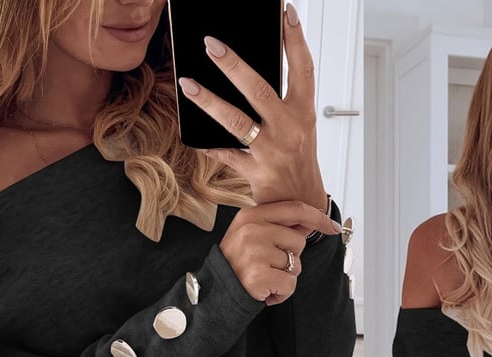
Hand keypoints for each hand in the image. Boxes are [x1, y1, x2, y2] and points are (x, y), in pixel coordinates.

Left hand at [178, 3, 327, 214]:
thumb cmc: (297, 159)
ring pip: (237, 122)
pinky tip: (195, 137)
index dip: (295, 40)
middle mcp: (289, 130)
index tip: (285, 13)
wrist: (301, 202)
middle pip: (260, 91)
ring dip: (209, 101)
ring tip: (188, 84)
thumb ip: (280, 101)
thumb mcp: (299, 126)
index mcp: (303, 114)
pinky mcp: (255, 171)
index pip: (303, 70)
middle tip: (211, 45)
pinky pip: (226, 155)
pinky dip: (209, 146)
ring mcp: (271, 151)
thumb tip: (246, 73)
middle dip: (234, 66)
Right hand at [220, 200, 340, 305]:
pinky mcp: (259, 275)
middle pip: (298, 241)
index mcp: (250, 216)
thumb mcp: (251, 236)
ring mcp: (255, 252)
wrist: (217, 291)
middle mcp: (252, 230)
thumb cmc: (237, 264)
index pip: (294, 209)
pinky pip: (290, 284)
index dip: (318, 218)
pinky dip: (282, 293)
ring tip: (265, 277)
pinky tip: (266, 290)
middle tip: (268, 265)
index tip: (332, 227)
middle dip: (290, 257)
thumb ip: (278, 227)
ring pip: (296, 264)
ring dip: (285, 276)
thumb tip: (309, 224)